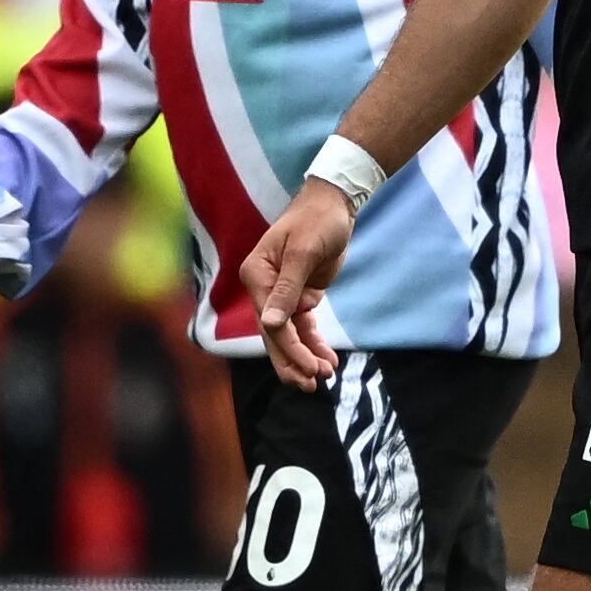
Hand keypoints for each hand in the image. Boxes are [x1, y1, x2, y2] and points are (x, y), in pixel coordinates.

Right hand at [241, 180, 358, 387]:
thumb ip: (288, 289)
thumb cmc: (316, 220)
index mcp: (256, 275)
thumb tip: (270, 324)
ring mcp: (283, 293)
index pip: (270, 322)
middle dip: (293, 362)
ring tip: (324, 377)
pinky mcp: (302, 295)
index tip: (312, 367)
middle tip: (312, 385)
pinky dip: (314, 343)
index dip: (290, 348)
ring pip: (289, 335)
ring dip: (305, 357)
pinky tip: (327, 361)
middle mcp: (264, 287)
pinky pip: (304, 326)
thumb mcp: (303, 252)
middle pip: (275, 334)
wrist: (334, 204)